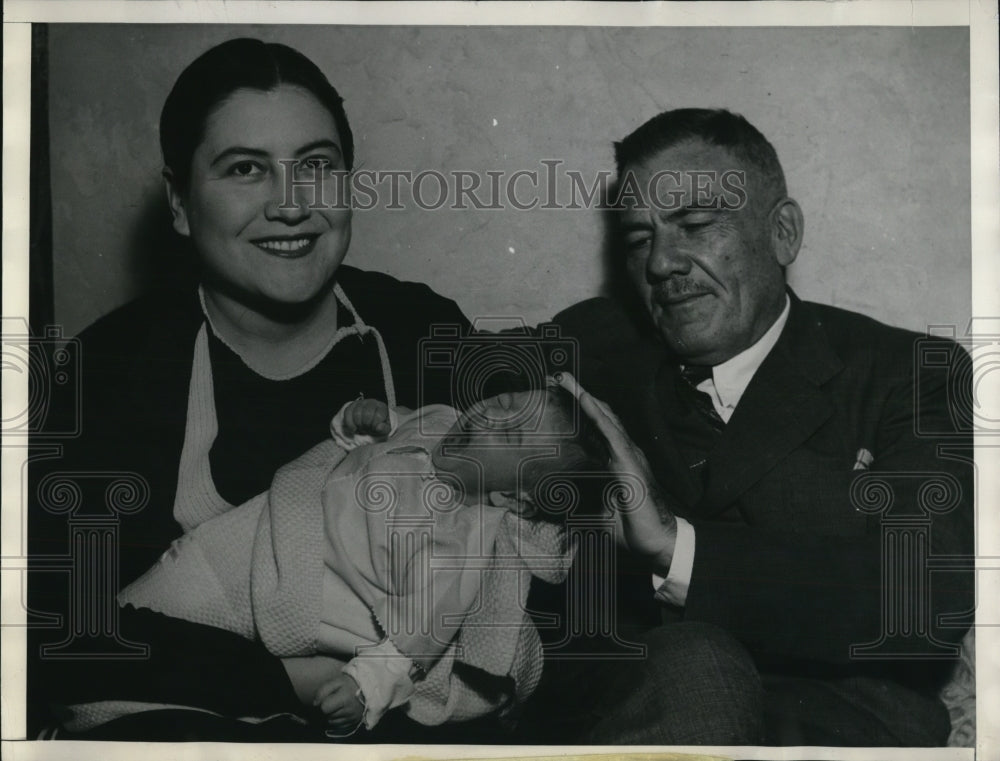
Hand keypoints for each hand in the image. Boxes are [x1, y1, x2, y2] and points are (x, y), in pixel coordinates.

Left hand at [314, 673, 364, 729]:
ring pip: (332, 722)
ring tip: (338, 705)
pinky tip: (342, 711)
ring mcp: (352, 718)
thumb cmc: (350, 684)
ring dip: (332, 715)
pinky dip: (337, 719)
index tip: (327, 698)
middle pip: (328, 716)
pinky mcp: (354, 723)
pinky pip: (338, 725)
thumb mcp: (336, 681)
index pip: (324, 708)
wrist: (368, 688)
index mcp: (344, 698)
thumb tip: (315, 704)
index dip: (323, 703)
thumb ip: (323, 691)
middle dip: (328, 709)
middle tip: (334, 701)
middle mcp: (349, 711)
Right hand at [342, 398, 392, 438]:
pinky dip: (349, 423)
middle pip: (367, 414)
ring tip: (361, 428)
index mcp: (382, 407)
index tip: (374, 428)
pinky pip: (348, 413)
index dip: (375, 425)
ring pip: (356, 413)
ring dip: (358, 424)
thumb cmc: (378, 426)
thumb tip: (379, 427)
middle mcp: (372, 402)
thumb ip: (384, 429)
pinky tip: (353, 428)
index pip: (378, 416)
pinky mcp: (352, 406)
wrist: (369, 423)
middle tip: (367, 429)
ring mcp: (361, 403)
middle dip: (366, 425)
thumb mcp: (385, 429)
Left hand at [554, 372, 677, 575]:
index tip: (557, 394)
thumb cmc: (631, 527)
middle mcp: (622, 451)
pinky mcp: (629, 461)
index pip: (593, 428)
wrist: (656, 541)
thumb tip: (557, 505)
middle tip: (555, 377)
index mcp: (614, 460)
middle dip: (576, 395)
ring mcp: (627, 454)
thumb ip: (580, 503)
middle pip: (597, 415)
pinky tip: (584, 398)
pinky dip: (596, 413)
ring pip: (603, 417)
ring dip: (582, 396)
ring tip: (564, 379)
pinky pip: (610, 431)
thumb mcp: (596, 512)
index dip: (577, 410)